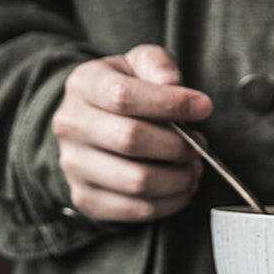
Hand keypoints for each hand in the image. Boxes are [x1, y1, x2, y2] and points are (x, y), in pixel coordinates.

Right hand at [52, 44, 211, 220]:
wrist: (89, 126)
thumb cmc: (122, 93)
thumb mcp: (137, 65)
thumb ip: (156, 64)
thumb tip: (172, 82)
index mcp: (83, 85)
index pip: (124, 97)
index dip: (170, 104)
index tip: (203, 107)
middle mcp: (71, 126)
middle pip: (131, 140)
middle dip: (177, 146)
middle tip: (198, 146)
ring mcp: (74, 166)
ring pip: (137, 181)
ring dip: (177, 178)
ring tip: (193, 168)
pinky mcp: (86, 199)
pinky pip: (136, 209)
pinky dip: (169, 203)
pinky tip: (182, 189)